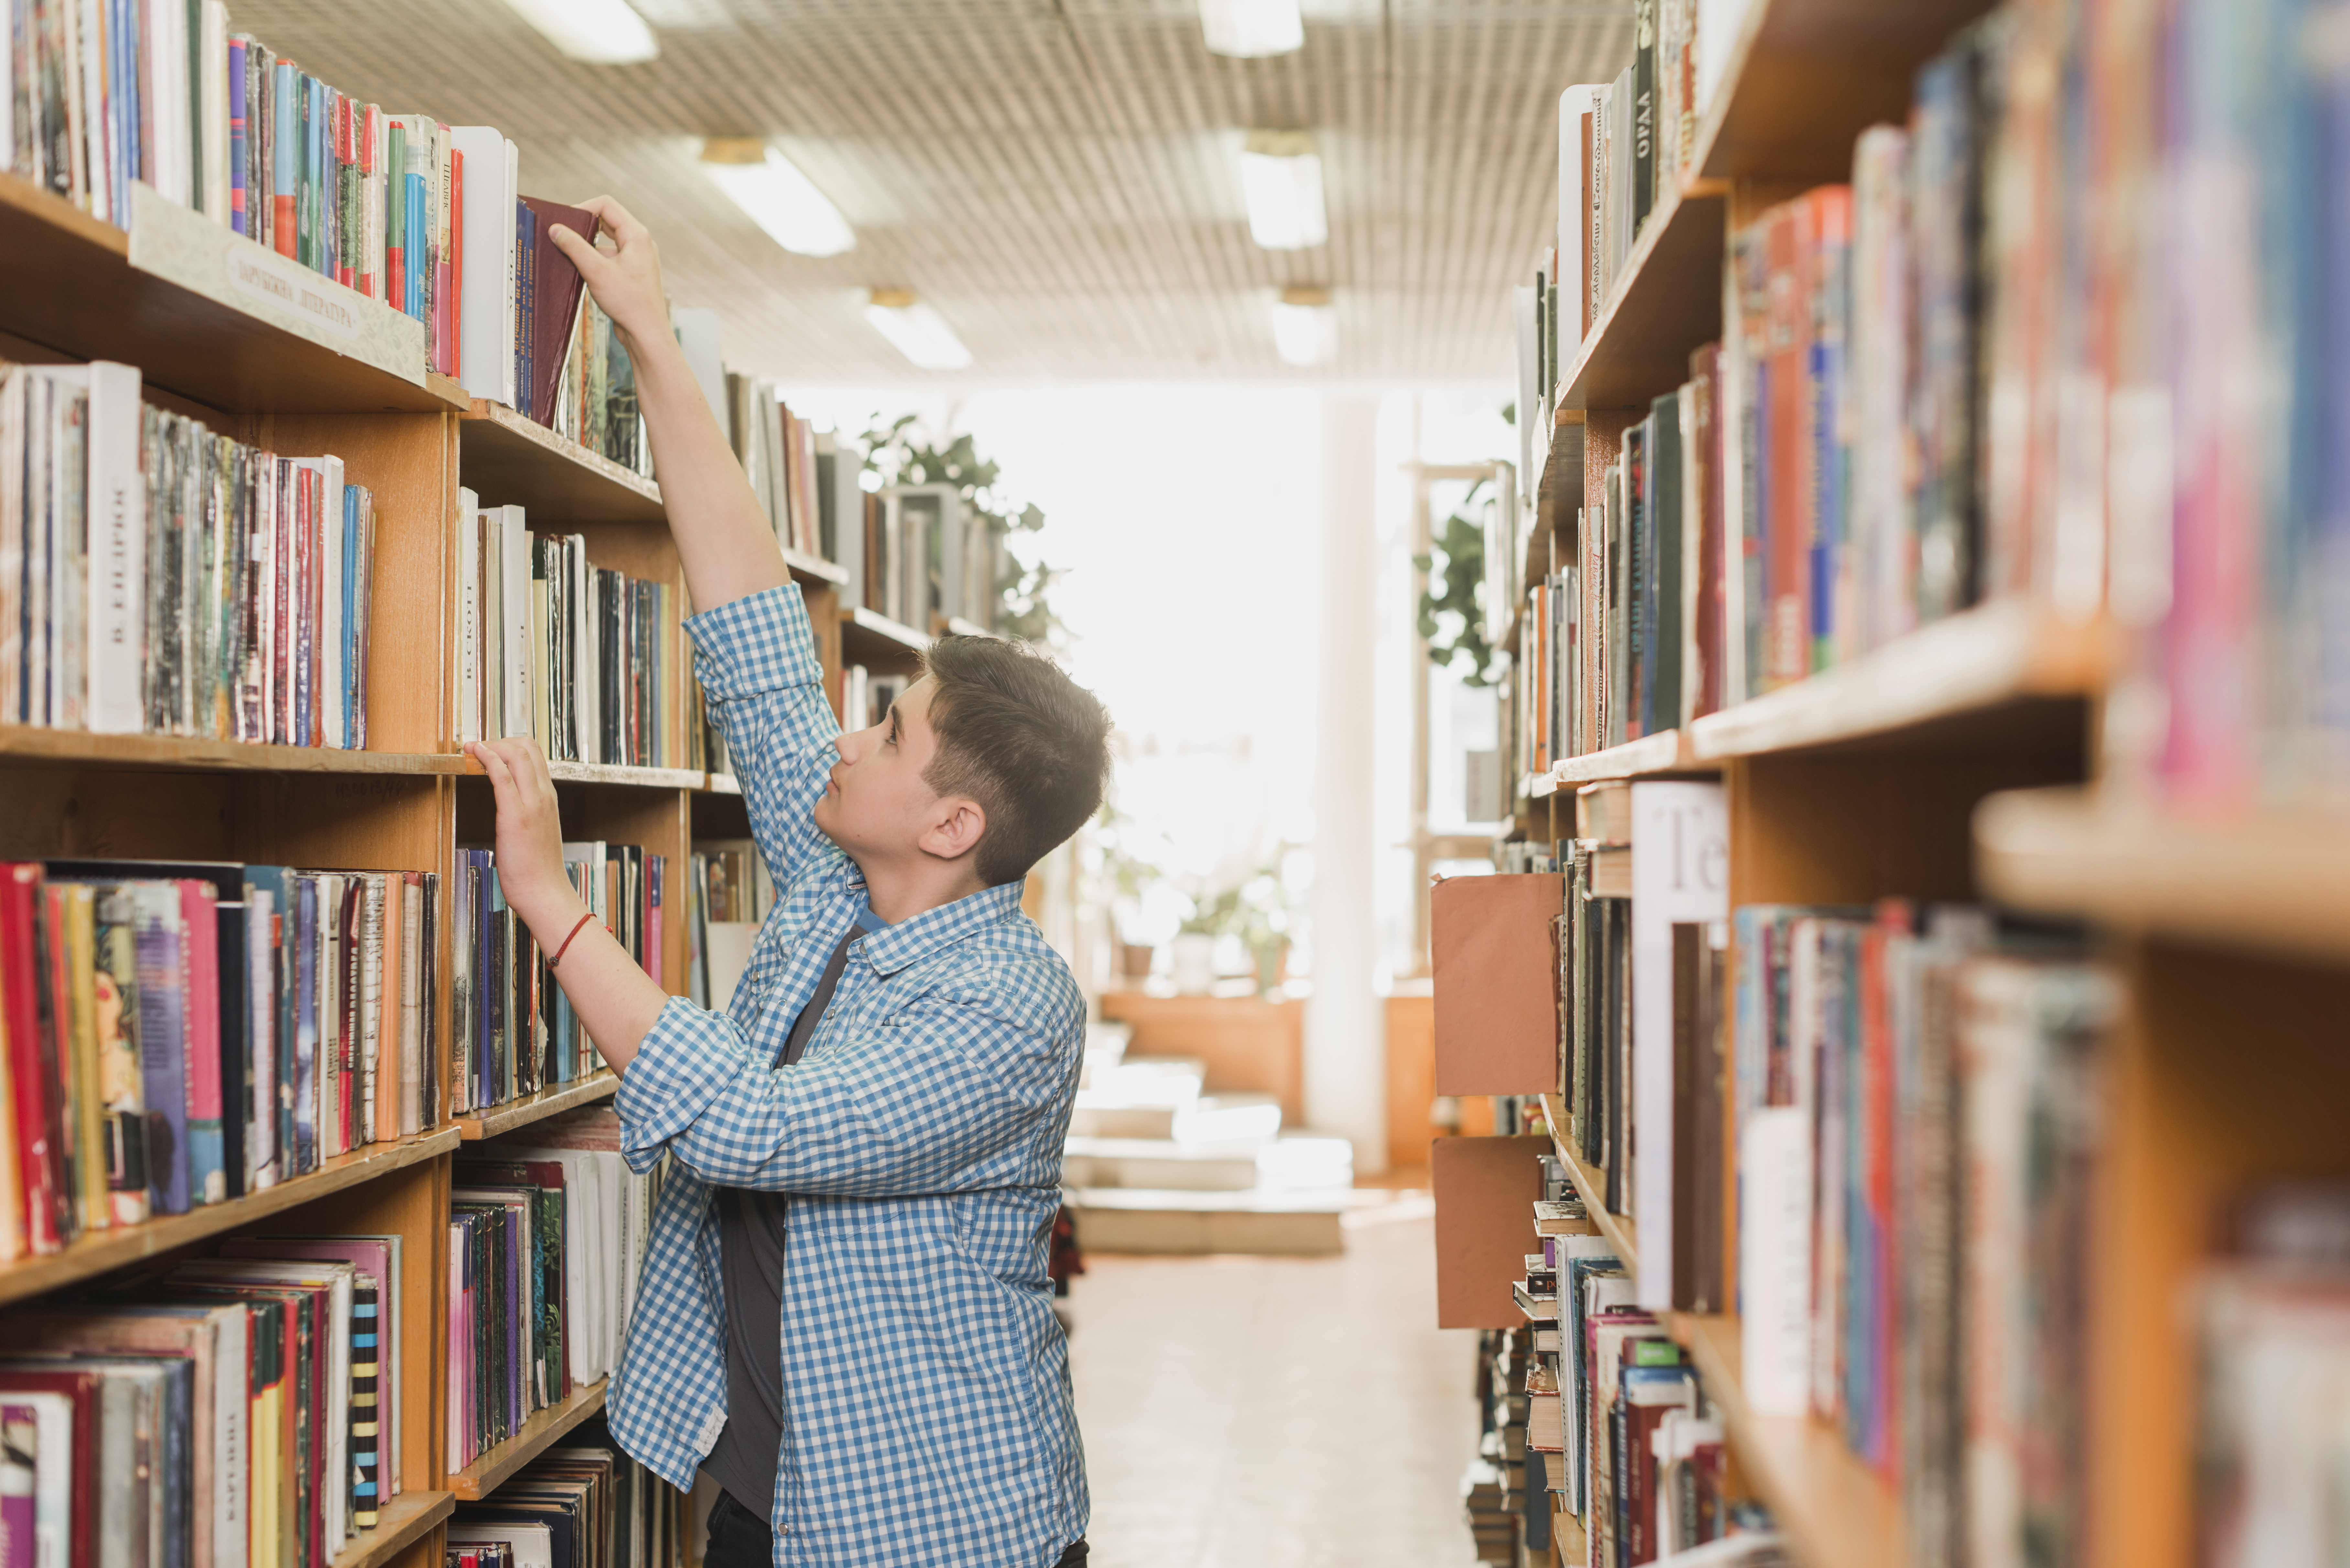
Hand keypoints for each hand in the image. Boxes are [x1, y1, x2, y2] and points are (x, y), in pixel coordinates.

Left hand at [465, 738, 584, 941]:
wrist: (545, 893)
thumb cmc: (538, 870)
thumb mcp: (537, 833)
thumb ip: (529, 814)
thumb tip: (511, 806)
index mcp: (549, 799)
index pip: (535, 756)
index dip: (510, 744)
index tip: (490, 750)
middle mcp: (544, 795)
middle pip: (527, 747)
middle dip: (499, 739)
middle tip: (478, 748)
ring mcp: (533, 803)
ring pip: (517, 754)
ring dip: (491, 744)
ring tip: (472, 749)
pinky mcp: (516, 815)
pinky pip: (502, 775)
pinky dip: (487, 757)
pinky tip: (474, 753)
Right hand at [549, 197, 671, 361]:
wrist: (646, 333)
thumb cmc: (630, 304)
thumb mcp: (597, 271)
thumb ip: (574, 247)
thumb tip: (556, 230)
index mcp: (637, 235)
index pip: (606, 205)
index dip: (583, 208)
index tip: (565, 221)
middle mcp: (639, 243)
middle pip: (606, 220)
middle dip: (583, 226)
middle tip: (564, 235)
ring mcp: (636, 258)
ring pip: (606, 240)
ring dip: (587, 245)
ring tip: (570, 255)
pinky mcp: (630, 272)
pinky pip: (609, 257)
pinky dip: (594, 260)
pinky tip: (580, 271)